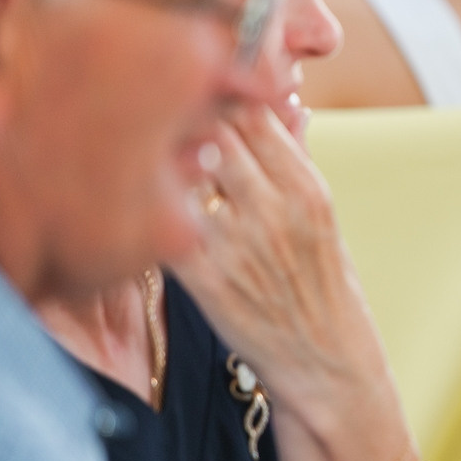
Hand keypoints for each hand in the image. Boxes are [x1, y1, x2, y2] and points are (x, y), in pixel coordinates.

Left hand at [168, 103, 411, 460]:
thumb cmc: (322, 294)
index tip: (188, 86)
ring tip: (136, 152)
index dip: (217, 87)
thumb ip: (296, 162)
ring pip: (189, 166)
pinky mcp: (209, 281)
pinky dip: (144, 205)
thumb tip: (287, 102)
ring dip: (160, 153)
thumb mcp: (321, 222)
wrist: (331, 373)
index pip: (257, 108)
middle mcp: (280, 209)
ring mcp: (245, 244)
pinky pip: (163, 223)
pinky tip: (130, 202)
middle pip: (219, 126)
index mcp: (310, 189)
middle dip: (181, 112)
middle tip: (146, 109)